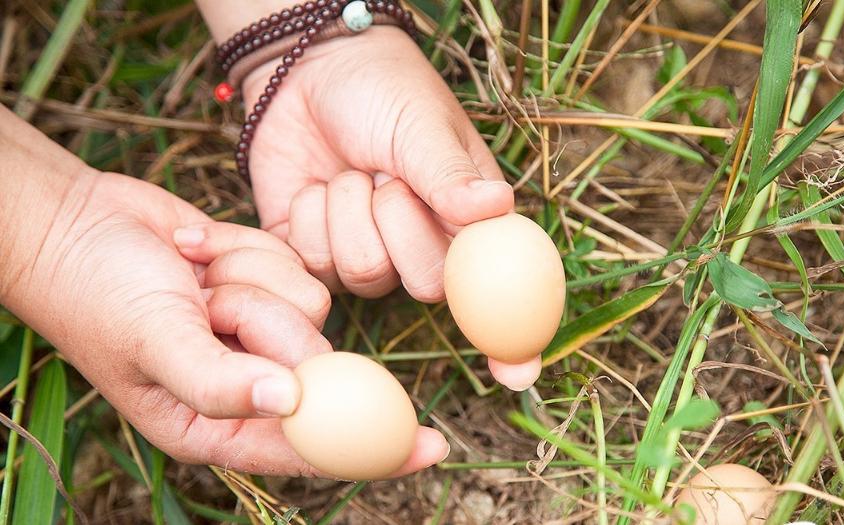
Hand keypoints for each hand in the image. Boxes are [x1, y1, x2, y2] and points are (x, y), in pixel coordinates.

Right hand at [1, 163, 446, 473]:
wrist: (78, 223)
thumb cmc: (99, 295)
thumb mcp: (154, 344)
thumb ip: (219, 382)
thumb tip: (291, 402)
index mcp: (219, 422)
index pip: (313, 447)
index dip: (376, 449)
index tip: (433, 446)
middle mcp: (251, 382)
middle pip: (317, 364)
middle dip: (263, 324)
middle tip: (210, 306)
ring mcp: (261, 329)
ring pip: (310, 306)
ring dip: (249, 283)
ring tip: (197, 281)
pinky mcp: (267, 282)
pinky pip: (295, 265)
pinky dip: (248, 253)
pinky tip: (202, 254)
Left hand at [240, 26, 539, 389]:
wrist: (310, 75)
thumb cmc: (383, 92)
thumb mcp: (423, 125)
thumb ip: (451, 175)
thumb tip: (496, 208)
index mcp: (468, 222)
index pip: (502, 293)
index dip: (514, 338)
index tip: (516, 373)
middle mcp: (424, 249)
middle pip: (426, 286)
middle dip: (400, 222)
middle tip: (388, 176)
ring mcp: (371, 257)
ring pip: (363, 273)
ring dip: (349, 210)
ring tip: (351, 172)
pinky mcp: (318, 257)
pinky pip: (315, 265)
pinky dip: (310, 217)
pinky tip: (316, 187)